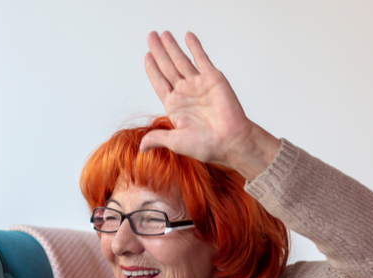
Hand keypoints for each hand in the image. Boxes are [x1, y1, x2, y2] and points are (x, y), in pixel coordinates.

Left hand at [141, 31, 279, 180]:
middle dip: (158, 51)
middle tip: (150, 36)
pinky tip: (188, 37)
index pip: (159, 82)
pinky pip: (201, 59)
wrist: (231, 141)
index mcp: (175, 106)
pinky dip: (195, 47)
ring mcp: (198, 84)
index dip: (152, 69)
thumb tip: (141, 148)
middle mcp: (185, 93)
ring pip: (181, 61)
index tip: (147, 56)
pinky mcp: (213, 79)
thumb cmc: (206, 145)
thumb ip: (157, 138)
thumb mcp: (175, 142)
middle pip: (167, 67)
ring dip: (172, 47)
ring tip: (163, 34)